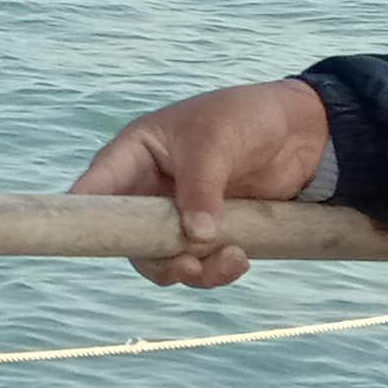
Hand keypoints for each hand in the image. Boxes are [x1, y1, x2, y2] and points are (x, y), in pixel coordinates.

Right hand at [68, 77, 330, 288]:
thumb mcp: (216, 141)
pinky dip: (215, 269)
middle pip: (127, 237)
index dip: (83, 216)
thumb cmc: (246, 117)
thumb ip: (201, 187)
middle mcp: (148, 189)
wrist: (305, 133)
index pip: (95, 188)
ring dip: (192, 269)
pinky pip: (198, 263)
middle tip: (187, 265)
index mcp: (134, 155)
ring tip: (233, 259)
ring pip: (162, 258)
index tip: (87, 240)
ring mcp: (178, 214)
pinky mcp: (209, 232)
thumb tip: (195, 236)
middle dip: (155, 257)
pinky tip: (241, 258)